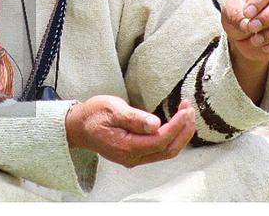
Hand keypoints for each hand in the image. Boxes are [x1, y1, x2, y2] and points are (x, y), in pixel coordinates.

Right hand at [65, 95, 195, 167]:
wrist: (78, 126)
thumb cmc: (93, 115)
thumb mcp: (111, 109)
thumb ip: (134, 118)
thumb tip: (155, 123)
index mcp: (126, 146)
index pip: (160, 140)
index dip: (176, 126)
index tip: (185, 109)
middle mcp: (132, 157)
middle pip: (167, 150)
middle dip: (183, 130)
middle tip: (190, 110)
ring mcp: (134, 158)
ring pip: (166, 152)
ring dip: (180, 135)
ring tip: (187, 116)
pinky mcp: (135, 154)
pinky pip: (159, 150)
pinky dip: (172, 138)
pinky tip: (176, 125)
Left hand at [222, 0, 268, 62]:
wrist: (243, 37)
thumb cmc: (238, 17)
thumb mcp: (230, 13)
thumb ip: (236, 16)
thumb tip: (247, 25)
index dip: (259, 1)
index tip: (246, 14)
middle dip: (267, 18)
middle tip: (251, 27)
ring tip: (255, 40)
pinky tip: (266, 47)